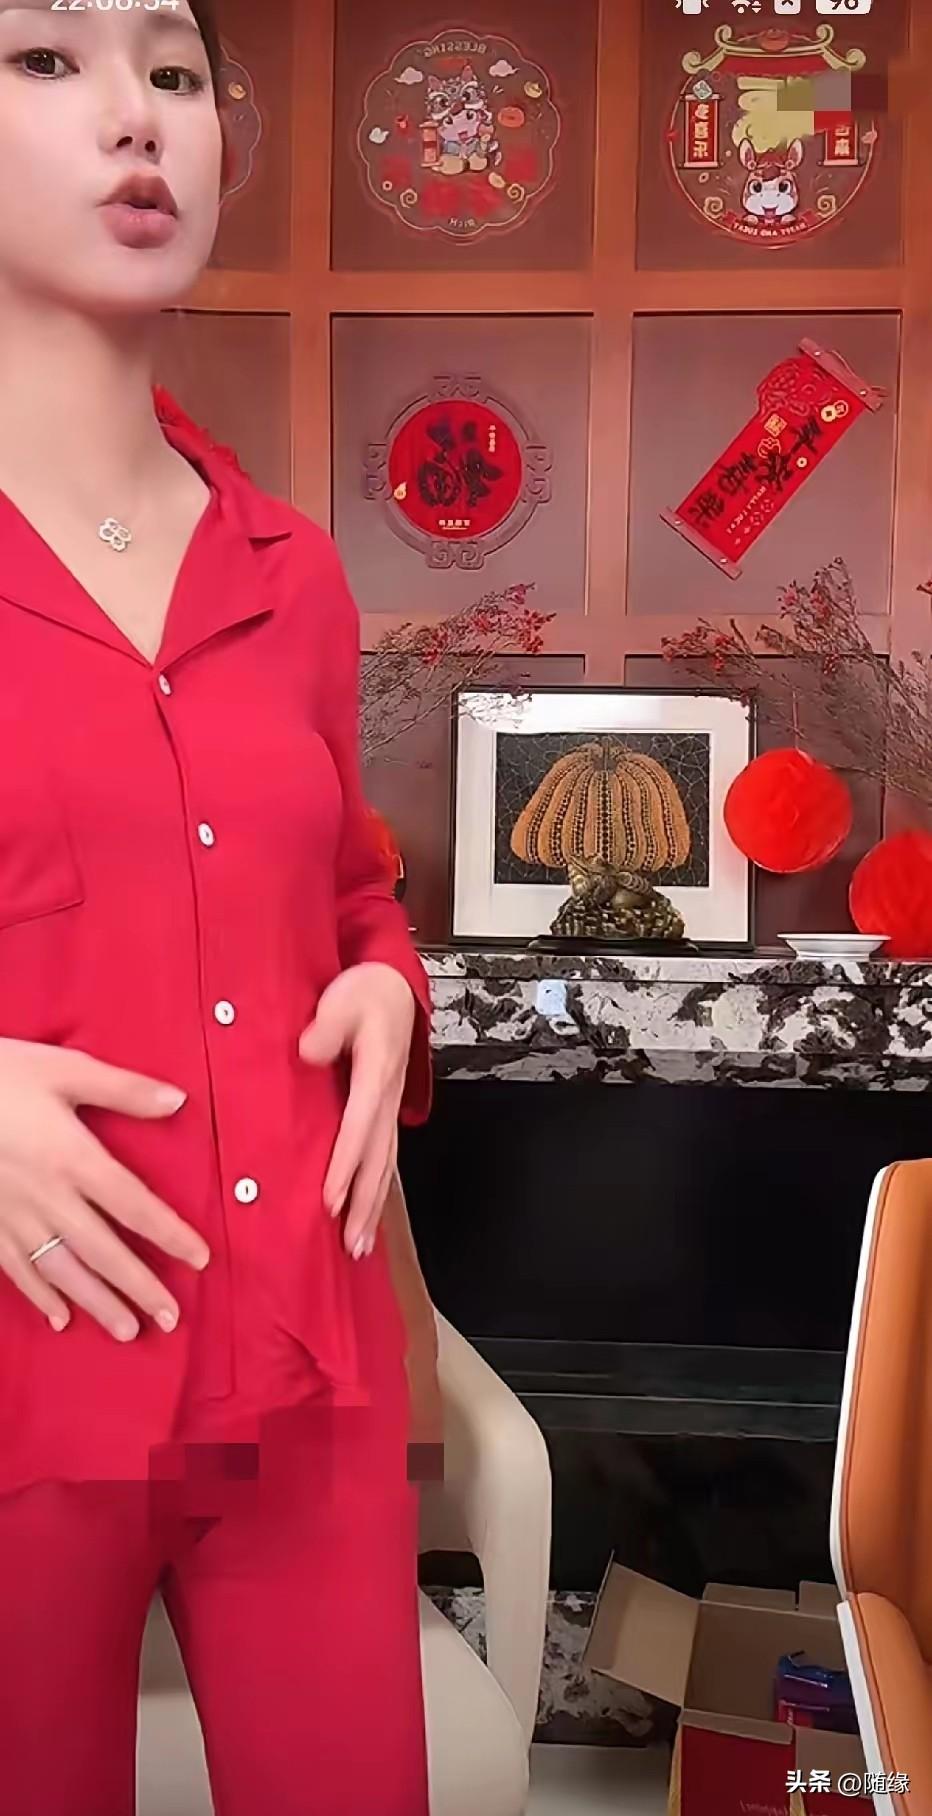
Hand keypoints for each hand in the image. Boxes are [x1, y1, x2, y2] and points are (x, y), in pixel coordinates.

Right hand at [0, 1040, 208, 1339]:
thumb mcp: (63, 1068)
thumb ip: (122, 1089)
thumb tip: (177, 1101)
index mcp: (74, 1158)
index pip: (134, 1205)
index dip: (170, 1235)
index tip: (200, 1259)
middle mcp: (48, 1197)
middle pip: (102, 1250)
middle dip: (138, 1287)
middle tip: (169, 1319)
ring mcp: (13, 1217)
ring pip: (62, 1271)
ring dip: (97, 1303)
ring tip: (126, 1330)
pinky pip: (17, 1270)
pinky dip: (40, 1297)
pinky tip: (60, 1318)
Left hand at [298, 963, 415, 1259]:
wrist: (396, 988)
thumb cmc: (368, 992)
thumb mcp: (345, 997)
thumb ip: (327, 1025)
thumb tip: (309, 1052)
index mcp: (377, 1073)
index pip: (359, 1127)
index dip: (345, 1166)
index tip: (331, 1201)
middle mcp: (387, 1097)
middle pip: (378, 1160)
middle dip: (364, 1205)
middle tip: (351, 1246)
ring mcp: (389, 1108)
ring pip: (383, 1165)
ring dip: (372, 1207)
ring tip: (359, 1246)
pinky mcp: (383, 1111)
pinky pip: (381, 1157)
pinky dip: (374, 1189)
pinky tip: (364, 1214)